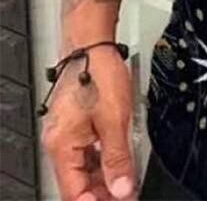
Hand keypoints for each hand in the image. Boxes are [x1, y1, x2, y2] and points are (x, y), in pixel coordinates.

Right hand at [41, 46, 135, 200]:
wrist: (93, 44)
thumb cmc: (99, 73)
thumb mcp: (115, 120)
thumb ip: (117, 157)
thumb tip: (121, 188)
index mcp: (62, 146)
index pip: (74, 192)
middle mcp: (58, 141)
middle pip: (78, 181)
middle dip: (102, 192)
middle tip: (126, 194)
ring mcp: (66, 131)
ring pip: (83, 166)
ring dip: (104, 176)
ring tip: (126, 182)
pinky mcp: (75, 120)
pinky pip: (86, 149)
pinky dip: (101, 158)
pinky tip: (119, 160)